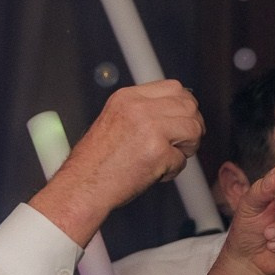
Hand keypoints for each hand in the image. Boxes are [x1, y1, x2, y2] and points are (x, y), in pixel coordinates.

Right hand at [35, 83, 204, 247]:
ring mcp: (149, 128)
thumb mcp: (114, 121)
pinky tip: (154, 173)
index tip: (181, 120)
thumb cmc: (95, 162)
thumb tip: (174, 112)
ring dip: (186, 147)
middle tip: (180, 143)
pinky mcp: (157, 152)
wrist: (82, 187)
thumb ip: (142, 112)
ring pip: (193, 129)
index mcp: (127, 98)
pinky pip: (182, 160)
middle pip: (188, 106)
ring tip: (167, 159)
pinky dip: (172, 170)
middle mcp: (139, 108)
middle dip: (191, 126)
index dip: (183, 106)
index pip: (174, 87)